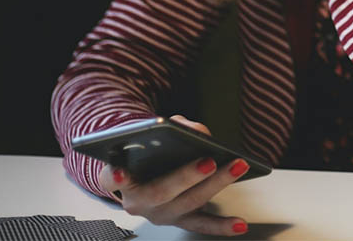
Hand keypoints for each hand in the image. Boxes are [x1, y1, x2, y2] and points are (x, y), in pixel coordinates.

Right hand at [98, 115, 250, 235]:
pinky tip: (240, 224)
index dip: (116, 175)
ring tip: (237, 168)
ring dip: (215, 185)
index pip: (111, 178)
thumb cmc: (146, 149)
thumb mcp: (152, 132)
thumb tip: (198, 132)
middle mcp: (137, 201)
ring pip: (187, 204)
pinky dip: (222, 225)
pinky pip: (202, 224)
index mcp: (119, 179)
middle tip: (208, 161)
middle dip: (186, 176)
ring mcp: (159, 214)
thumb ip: (172, 126)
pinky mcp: (180, 220)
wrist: (144, 173)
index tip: (120, 170)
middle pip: (161, 191)